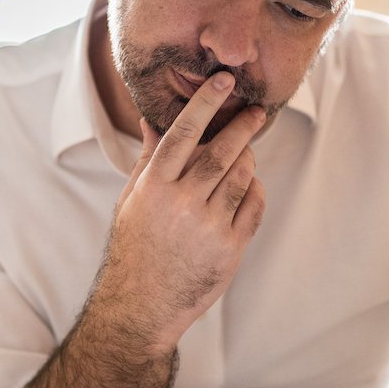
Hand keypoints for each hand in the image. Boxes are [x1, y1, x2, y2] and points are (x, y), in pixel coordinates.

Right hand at [94, 71, 266, 348]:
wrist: (142, 305)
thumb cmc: (134, 248)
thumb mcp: (132, 201)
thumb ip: (148, 159)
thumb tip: (151, 121)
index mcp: (153, 187)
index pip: (183, 133)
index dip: (205, 103)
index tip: (224, 82)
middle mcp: (181, 204)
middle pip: (221, 152)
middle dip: (242, 127)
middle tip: (256, 111)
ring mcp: (208, 227)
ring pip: (242, 177)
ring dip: (248, 160)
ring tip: (246, 154)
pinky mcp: (230, 249)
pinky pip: (253, 207)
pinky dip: (255, 191)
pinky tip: (248, 187)